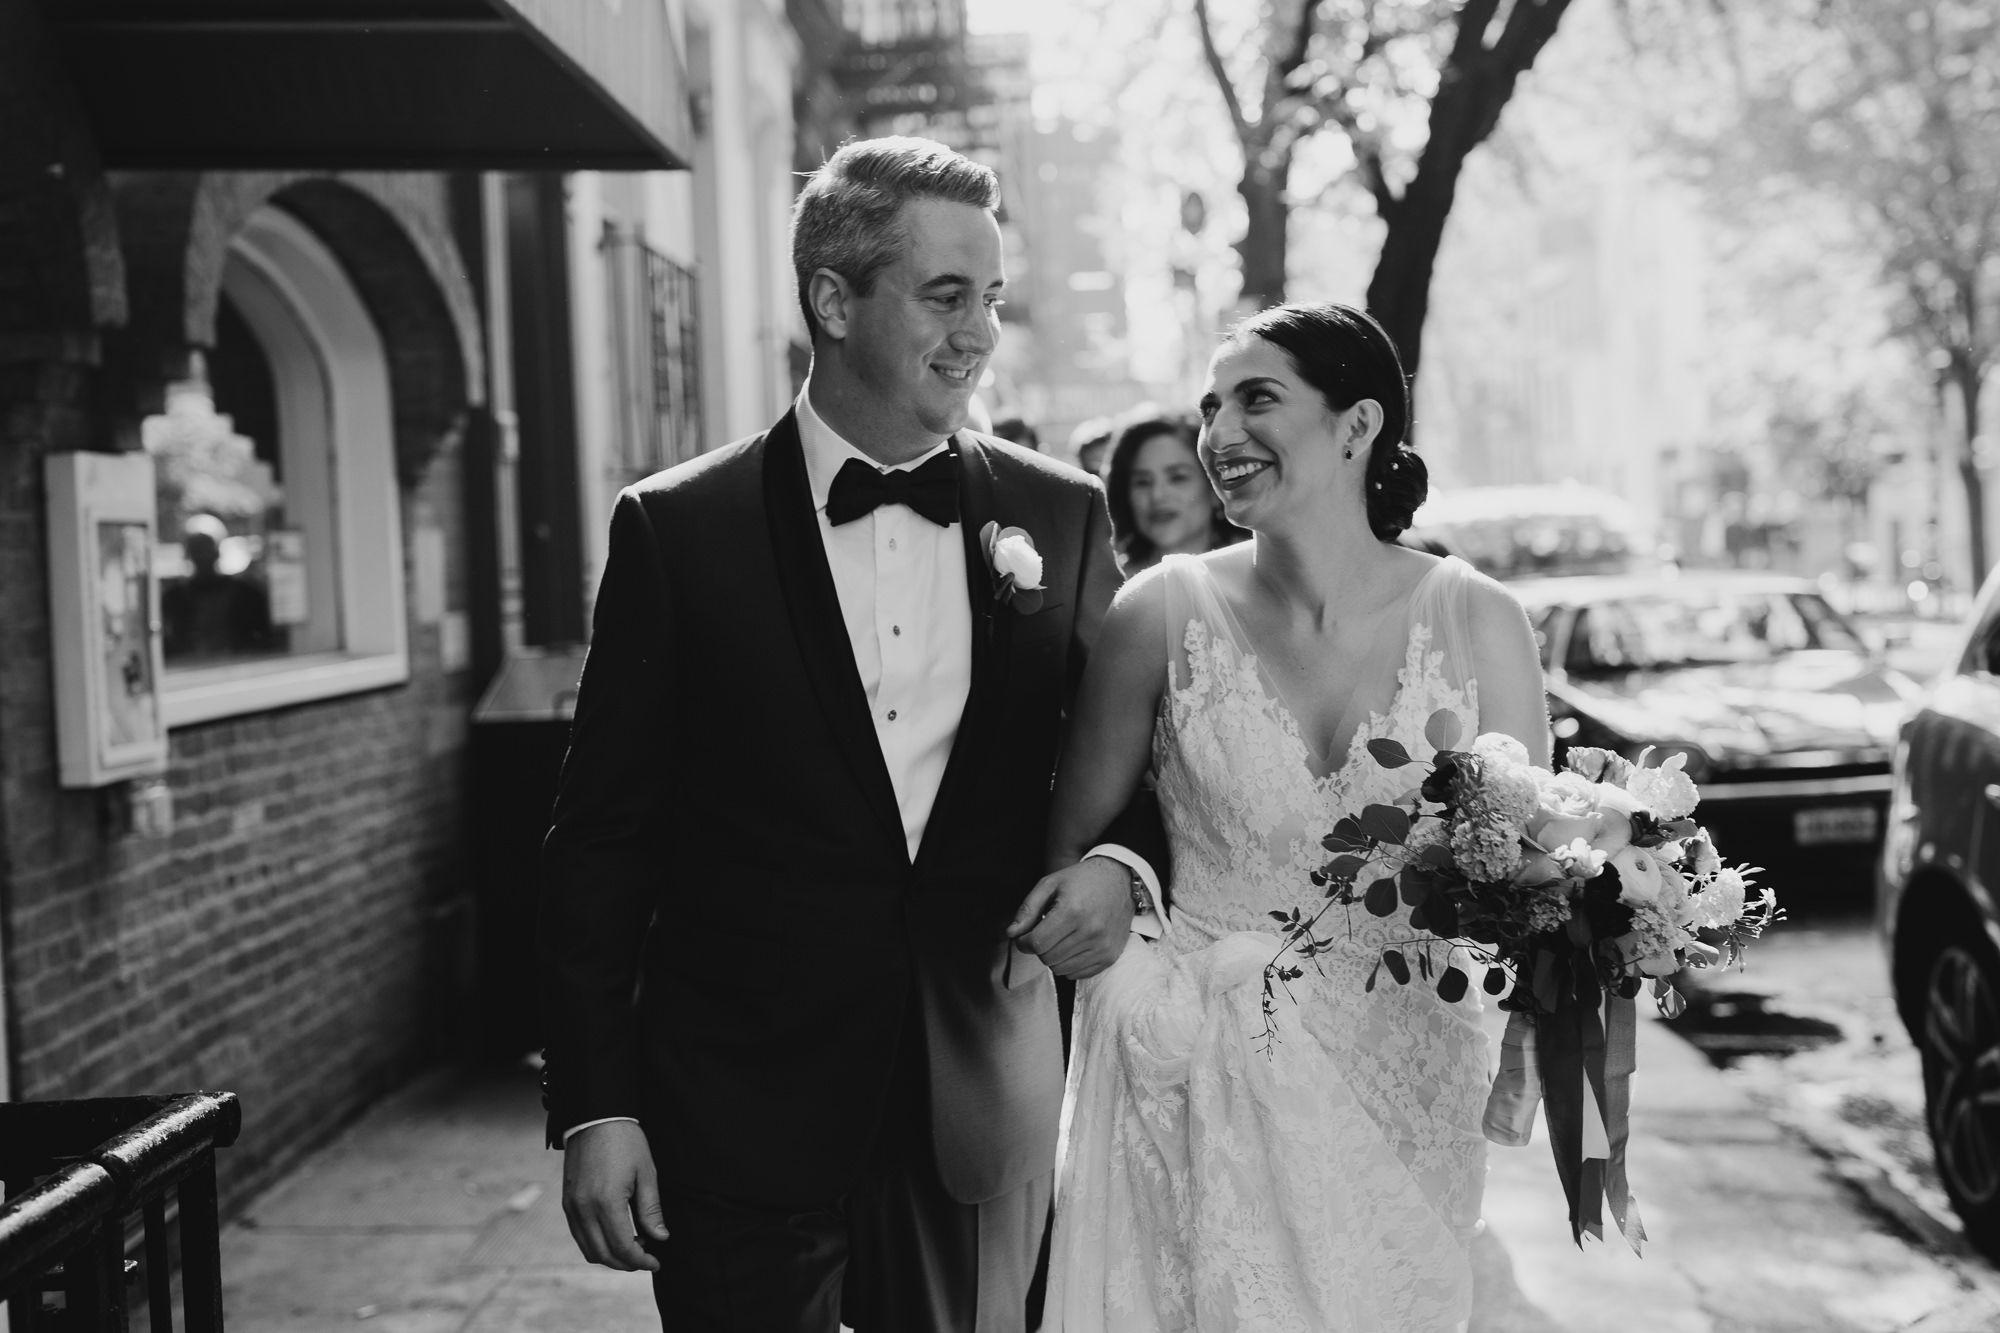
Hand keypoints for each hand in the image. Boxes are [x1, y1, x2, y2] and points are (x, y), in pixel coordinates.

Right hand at [561, 1120, 669, 1270]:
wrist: (595, 1117)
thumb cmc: (626, 1141)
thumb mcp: (646, 1173)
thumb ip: (651, 1210)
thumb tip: (660, 1238)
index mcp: (606, 1202)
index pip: (623, 1247)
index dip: (641, 1260)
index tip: (656, 1262)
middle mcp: (583, 1209)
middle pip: (603, 1254)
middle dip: (626, 1263)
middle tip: (646, 1258)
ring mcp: (571, 1206)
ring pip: (588, 1249)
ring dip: (610, 1256)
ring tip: (632, 1246)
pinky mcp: (567, 1201)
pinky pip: (579, 1235)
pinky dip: (596, 1244)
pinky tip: (614, 1235)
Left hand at [1006, 856, 1135, 978]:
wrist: (1120, 880)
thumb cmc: (1082, 880)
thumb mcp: (1050, 884)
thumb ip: (1027, 909)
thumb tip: (1012, 933)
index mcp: (1073, 911)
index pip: (1037, 943)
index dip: (1023, 942)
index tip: (1024, 935)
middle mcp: (1090, 931)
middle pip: (1047, 958)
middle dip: (1039, 948)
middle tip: (1044, 932)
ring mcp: (1102, 946)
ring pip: (1060, 969)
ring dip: (1054, 956)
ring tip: (1061, 937)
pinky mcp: (1109, 956)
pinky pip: (1077, 974)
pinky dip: (1068, 963)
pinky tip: (1073, 945)